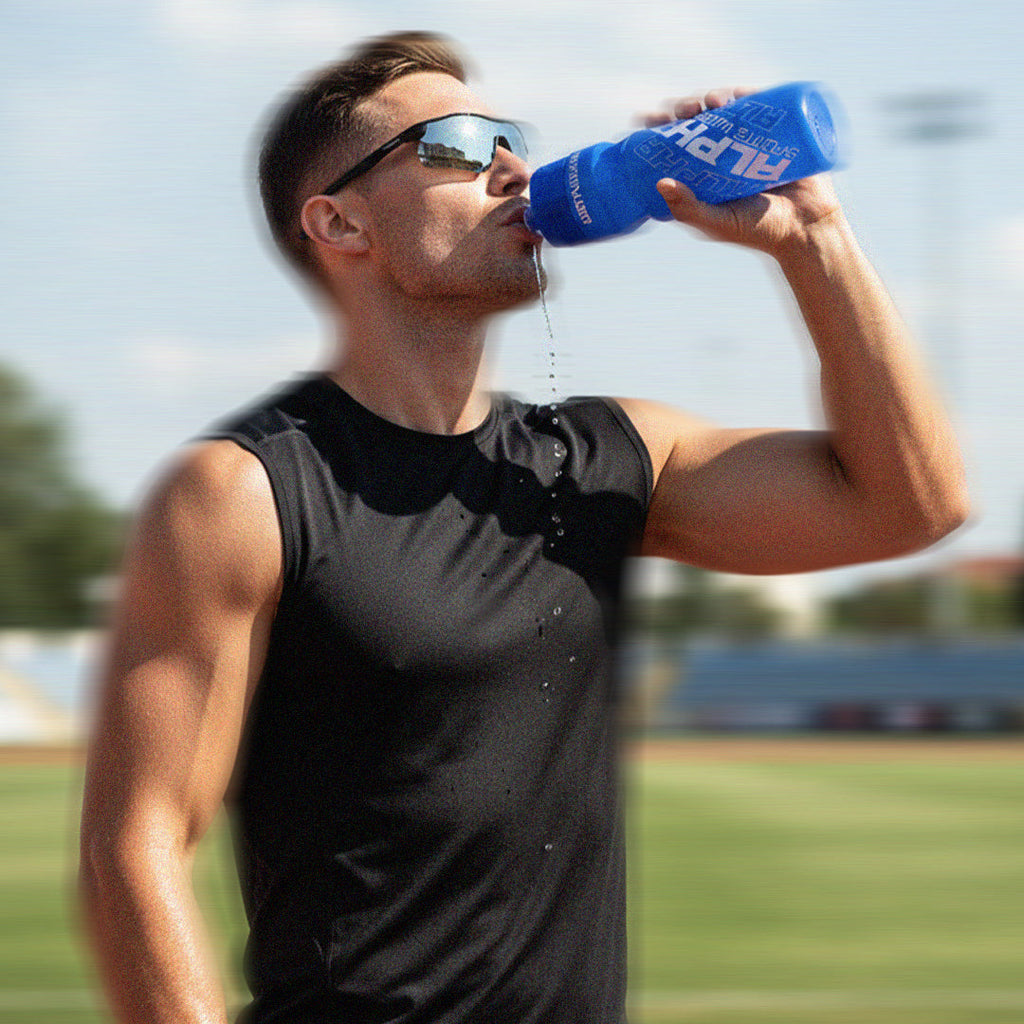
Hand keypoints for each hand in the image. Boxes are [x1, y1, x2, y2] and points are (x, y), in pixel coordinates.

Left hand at [641, 88, 844, 255]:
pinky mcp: (776, 131)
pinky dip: (742, 94)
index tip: (647, 119)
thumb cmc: (759, 231)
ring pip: (724, 110)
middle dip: (684, 110)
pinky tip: (730, 95)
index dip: (660, 129)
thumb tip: (660, 182)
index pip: (676, 147)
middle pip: (697, 123)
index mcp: (705, 175)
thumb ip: (689, 208)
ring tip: (708, 103)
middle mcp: (724, 155)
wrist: (806, 227)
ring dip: (709, 98)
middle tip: (682, 112)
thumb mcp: (717, 223)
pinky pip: (757, 105)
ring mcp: (750, 141)